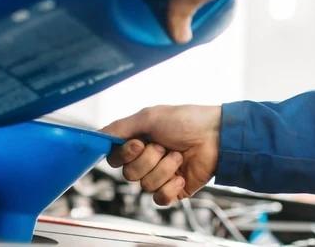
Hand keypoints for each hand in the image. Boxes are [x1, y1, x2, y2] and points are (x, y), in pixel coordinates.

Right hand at [101, 105, 220, 204]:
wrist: (216, 136)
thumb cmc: (185, 120)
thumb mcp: (148, 117)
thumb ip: (120, 127)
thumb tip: (97, 135)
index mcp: (138, 143)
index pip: (115, 159)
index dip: (125, 154)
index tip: (139, 143)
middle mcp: (146, 160)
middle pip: (129, 174)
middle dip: (148, 159)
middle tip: (164, 146)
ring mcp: (160, 176)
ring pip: (145, 185)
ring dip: (164, 168)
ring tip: (178, 156)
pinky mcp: (174, 190)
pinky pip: (160, 198)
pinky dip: (171, 186)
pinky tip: (182, 175)